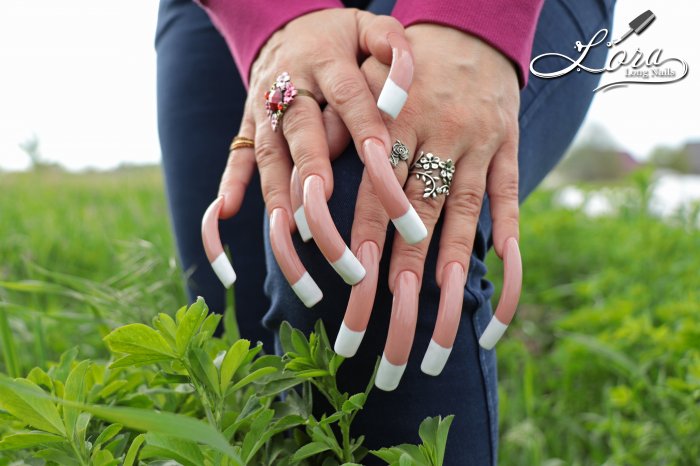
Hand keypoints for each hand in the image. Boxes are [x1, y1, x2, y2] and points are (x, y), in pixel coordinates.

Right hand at [202, 9, 426, 306]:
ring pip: (269, 164)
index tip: (389, 187)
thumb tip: (400, 97)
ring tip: (295, 261)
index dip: (367, 141)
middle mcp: (288, 88)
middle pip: (301, 140)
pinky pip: (234, 163)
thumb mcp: (371, 28)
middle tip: (334, 241)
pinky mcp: (246, 129)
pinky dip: (226, 196)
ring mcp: (262, 111)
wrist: (287, 25)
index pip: (350, 103)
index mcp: (325, 61)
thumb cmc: (341, 37)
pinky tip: (226, 232)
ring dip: (280, 212)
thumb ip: (393, 52)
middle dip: (315, 191)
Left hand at [333, 24, 523, 389]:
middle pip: (412, 233)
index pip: (368, 208)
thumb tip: (295, 195)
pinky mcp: (509, 154)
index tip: (345, 317)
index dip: (356, 264)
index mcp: (388, 128)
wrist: (469, 28)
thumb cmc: (403, 69)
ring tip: (438, 354)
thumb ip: (335, 138)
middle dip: (396, 298)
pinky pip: (511, 214)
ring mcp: (477, 149)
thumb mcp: (365, 90)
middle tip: (383, 360)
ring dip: (451, 298)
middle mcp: (433, 141)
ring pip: (461, 233)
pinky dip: (505, 265)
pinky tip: (497, 316)